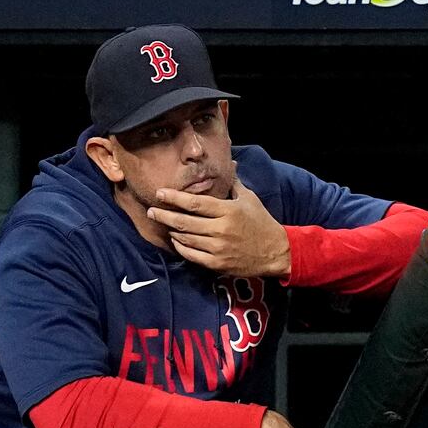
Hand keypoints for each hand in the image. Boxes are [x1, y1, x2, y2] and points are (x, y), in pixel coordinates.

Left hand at [147, 166, 290, 277]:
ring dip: (172, 231)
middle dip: (165, 215)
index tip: (160, 193)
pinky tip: (176, 241)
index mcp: (227, 211)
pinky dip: (181, 248)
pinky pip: (192, 256)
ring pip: (187, 239)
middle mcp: (221, 230)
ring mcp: (219, 249)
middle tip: (151, 211)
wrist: (276, 252)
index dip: (174, 198)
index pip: (194, 203)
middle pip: (185, 222)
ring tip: (164, 224)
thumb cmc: (261, 223)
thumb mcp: (249, 199)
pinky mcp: (218, 264)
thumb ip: (234, 183)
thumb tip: (230, 163)